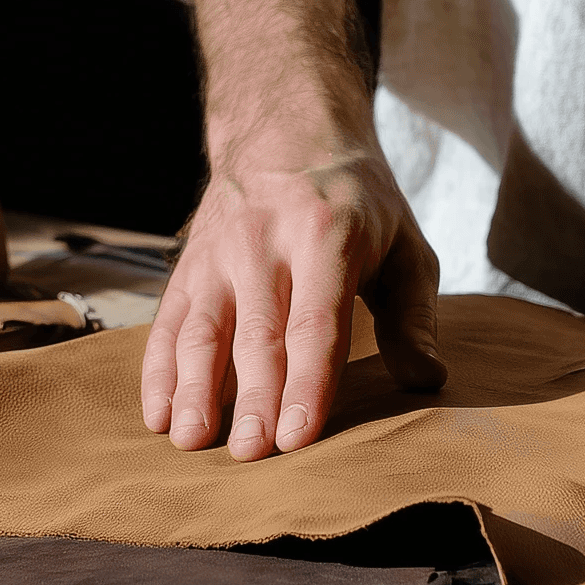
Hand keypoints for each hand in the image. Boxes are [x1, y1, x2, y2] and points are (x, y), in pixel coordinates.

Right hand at [144, 137, 444, 459]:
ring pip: (203, 329)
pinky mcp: (189, 265)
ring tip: (192, 441)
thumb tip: (427, 379)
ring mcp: (219, 253)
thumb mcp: (405, 243)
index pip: (316, 322)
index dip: (307, 381)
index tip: (299, 435)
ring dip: (194, 389)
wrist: (286, 129)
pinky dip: (158, 371)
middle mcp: (266, 243)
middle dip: (253, 398)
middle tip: (251, 455)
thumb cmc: (358, 201)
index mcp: (328, 236)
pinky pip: (168, 322)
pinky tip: (157, 415)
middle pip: (258, 334)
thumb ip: (414, 315)